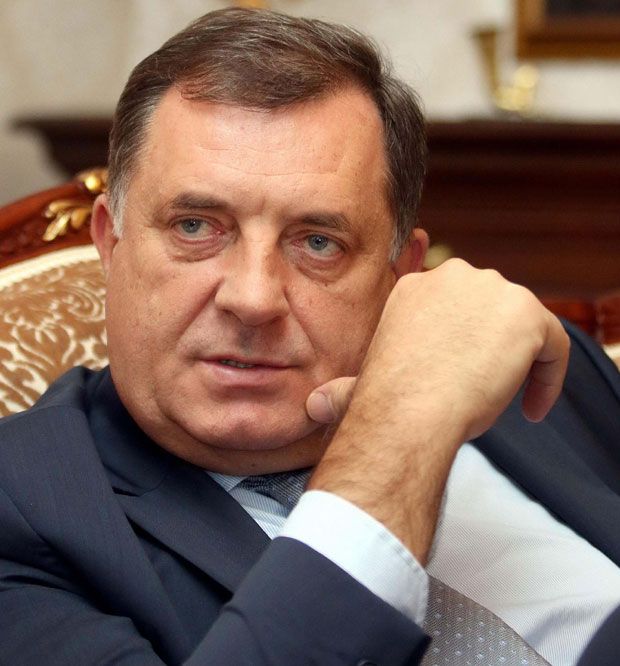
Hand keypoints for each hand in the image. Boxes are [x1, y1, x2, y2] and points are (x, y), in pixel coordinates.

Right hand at [306, 259, 569, 562]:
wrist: (409, 408)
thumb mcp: (362, 385)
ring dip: (520, 361)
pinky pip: (553, 346)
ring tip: (507, 400)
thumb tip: (313, 405)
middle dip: (492, 346)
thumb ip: (344, 388)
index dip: (464, 337)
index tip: (464, 368)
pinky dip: (549, 377)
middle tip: (484, 388)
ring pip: (523, 326)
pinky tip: (532, 407)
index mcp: (415, 289)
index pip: (454, 302)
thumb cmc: (384, 403)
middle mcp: (454, 277)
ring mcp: (493, 291)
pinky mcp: (526, 314)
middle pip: (491, 308)